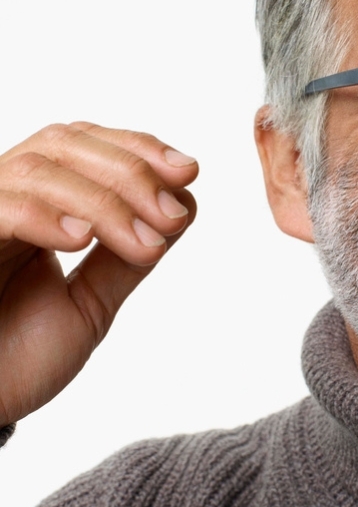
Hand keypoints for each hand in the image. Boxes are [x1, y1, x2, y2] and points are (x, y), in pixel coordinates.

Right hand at [0, 122, 197, 425]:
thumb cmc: (15, 362)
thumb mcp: (89, 304)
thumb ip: (128, 257)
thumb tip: (184, 207)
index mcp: (34, 208)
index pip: (83, 144)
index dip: (137, 147)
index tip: (189, 170)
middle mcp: (1, 201)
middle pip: (64, 144)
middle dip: (131, 172)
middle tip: (171, 216)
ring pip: (38, 169)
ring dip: (105, 201)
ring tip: (144, 242)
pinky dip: (45, 215)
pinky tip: (82, 239)